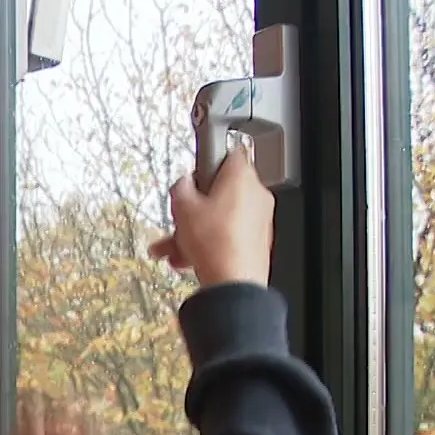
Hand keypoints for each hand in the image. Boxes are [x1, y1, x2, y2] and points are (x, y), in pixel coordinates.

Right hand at [147, 146, 276, 286]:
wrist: (232, 282)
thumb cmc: (216, 244)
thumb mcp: (183, 207)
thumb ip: (181, 188)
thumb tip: (183, 184)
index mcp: (242, 177)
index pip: (228, 152)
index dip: (208, 158)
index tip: (196, 167)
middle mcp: (256, 195)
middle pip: (221, 190)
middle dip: (195, 204)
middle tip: (181, 212)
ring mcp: (259, 220)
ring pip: (221, 216)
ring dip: (195, 228)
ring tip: (175, 244)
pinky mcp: (257, 243)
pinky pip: (228, 235)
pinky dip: (209, 242)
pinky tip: (187, 257)